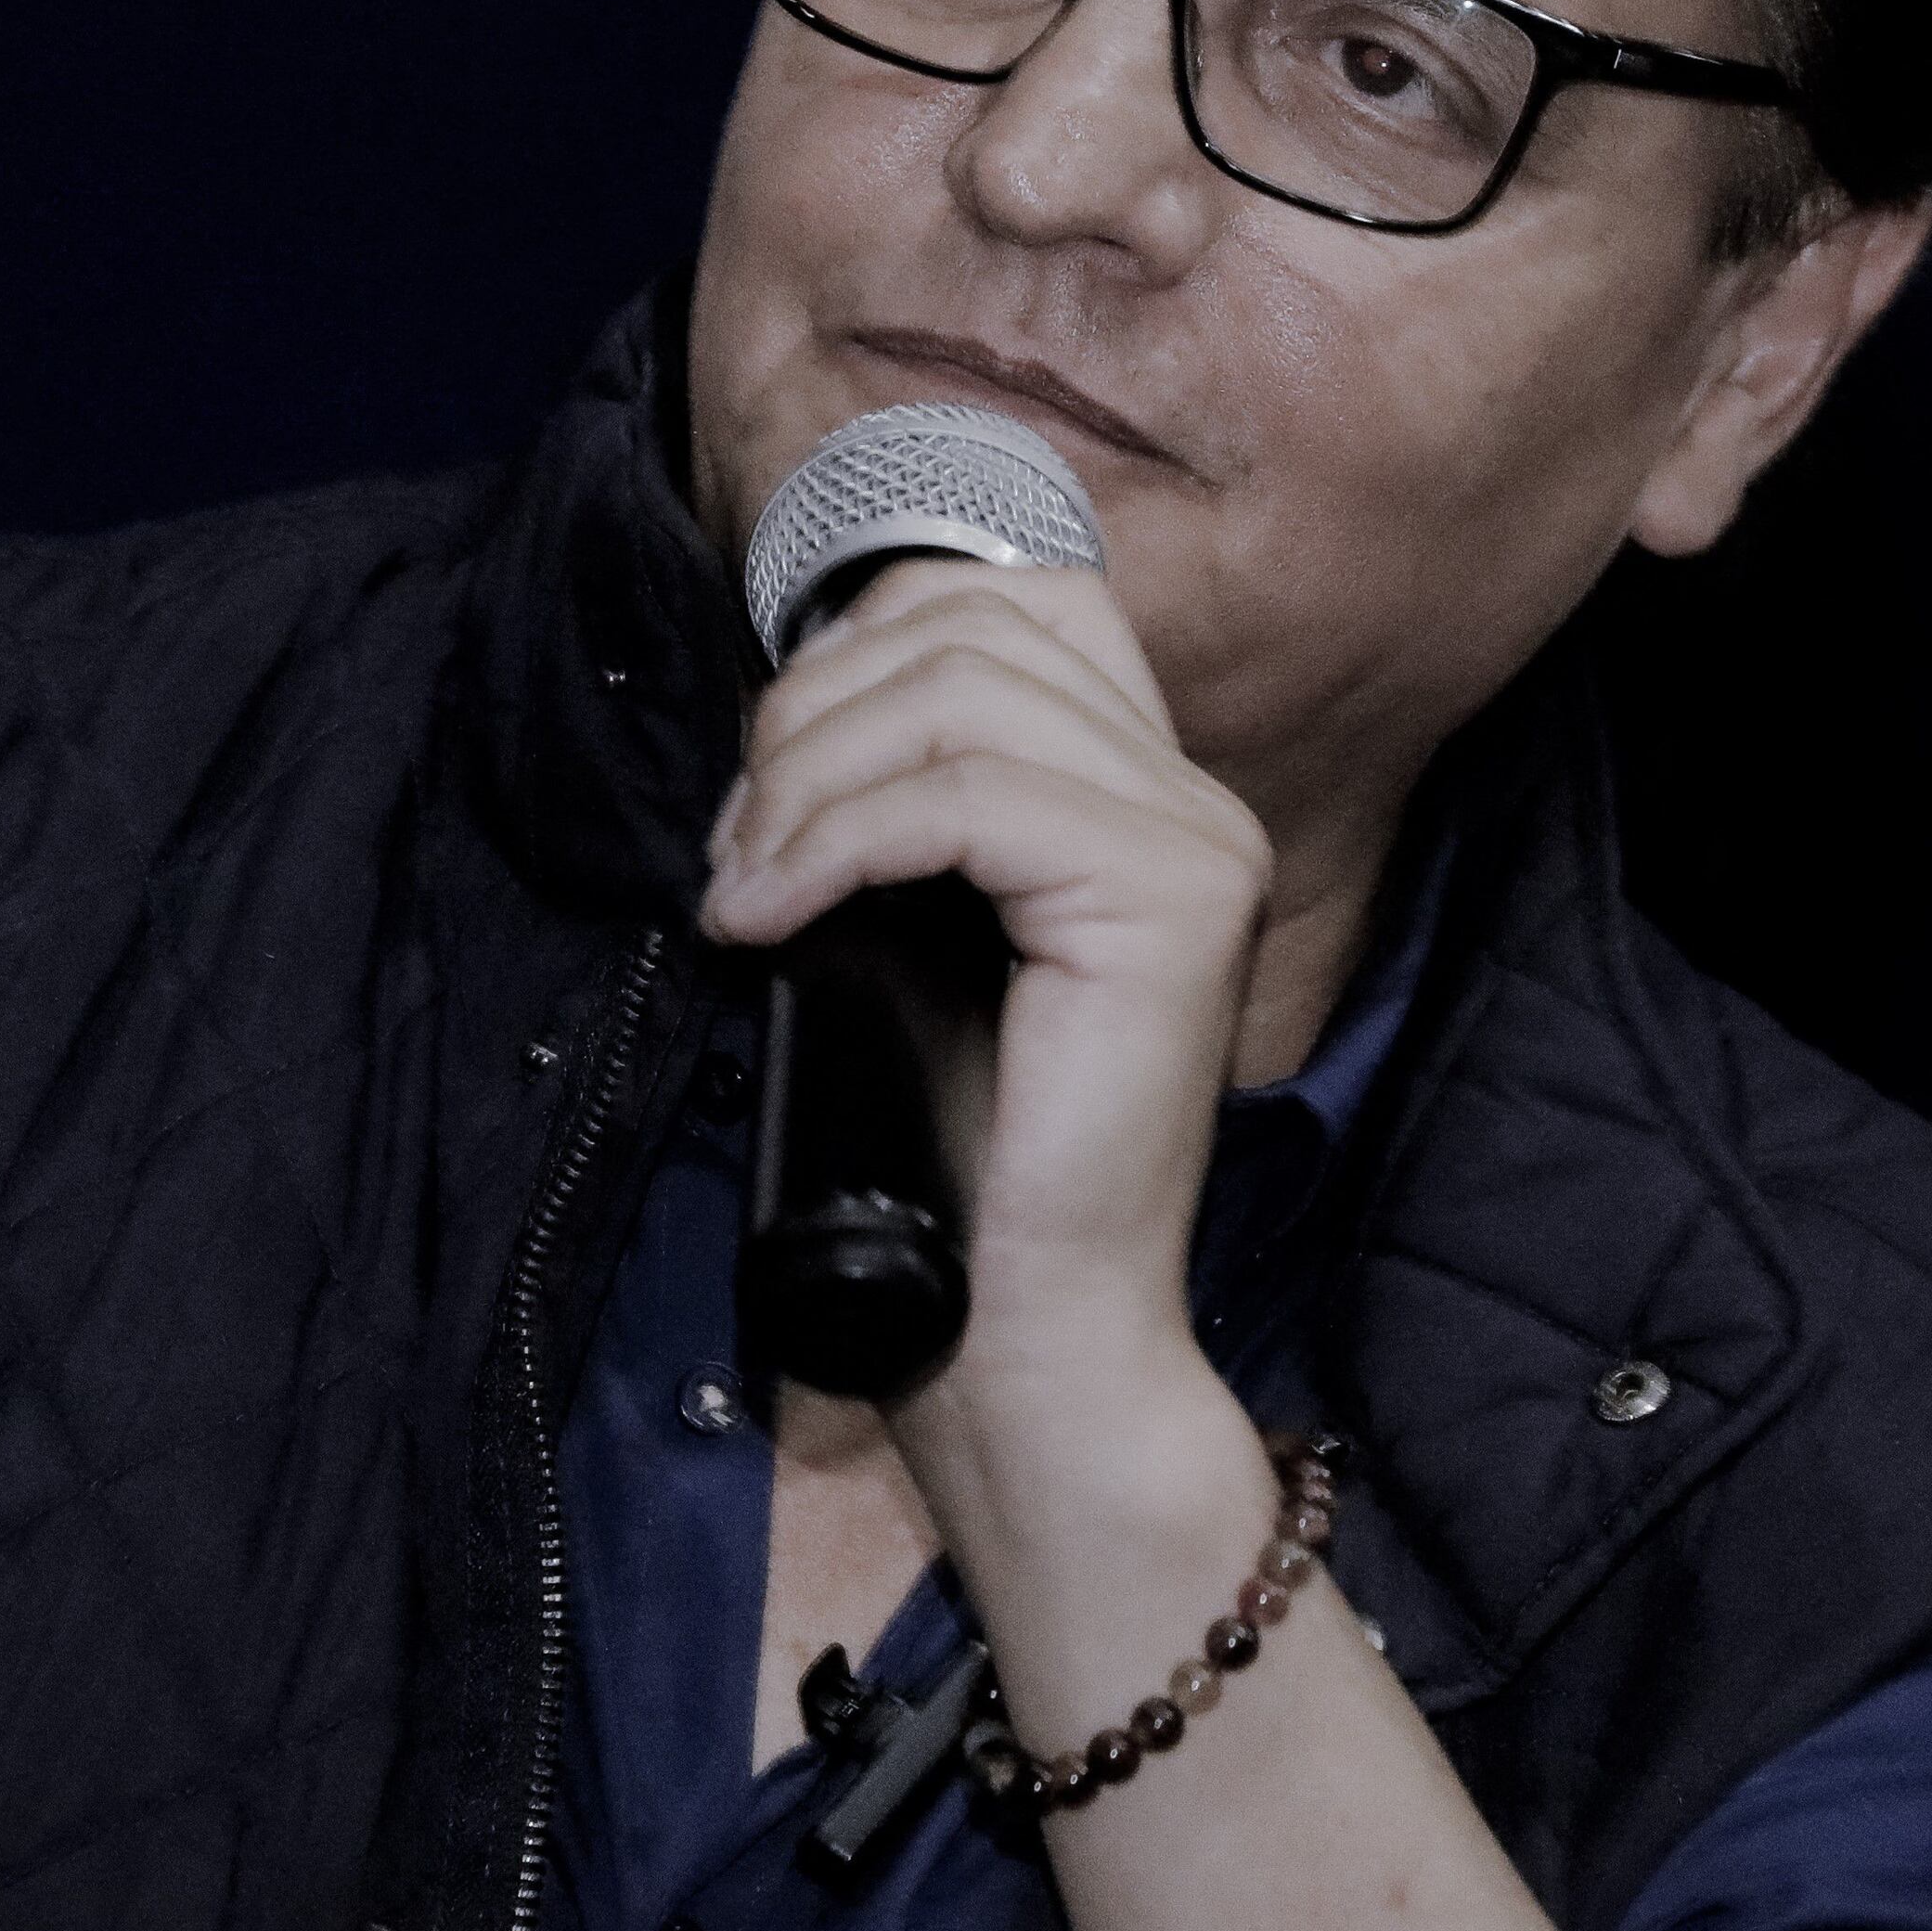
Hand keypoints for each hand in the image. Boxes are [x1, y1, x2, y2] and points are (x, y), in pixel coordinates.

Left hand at [696, 557, 1275, 1352]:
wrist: (1025, 1328)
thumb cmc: (956, 1150)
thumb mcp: (911, 929)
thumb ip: (895, 802)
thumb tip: (783, 715)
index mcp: (1143, 792)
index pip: (1010, 602)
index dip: (859, 647)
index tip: (768, 780)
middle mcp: (1192, 799)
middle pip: (972, 632)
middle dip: (811, 712)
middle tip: (735, 846)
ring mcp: (1196, 842)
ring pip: (963, 694)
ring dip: (810, 775)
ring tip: (746, 884)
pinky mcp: (1168, 898)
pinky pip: (966, 797)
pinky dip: (837, 839)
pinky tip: (771, 915)